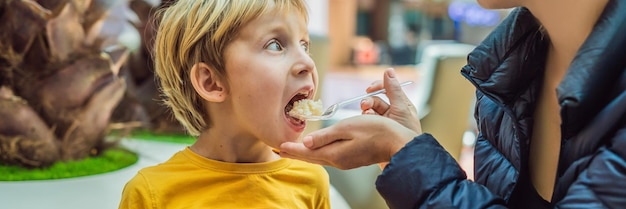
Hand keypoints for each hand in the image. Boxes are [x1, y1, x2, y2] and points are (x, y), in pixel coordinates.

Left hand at [279, 115, 416, 169]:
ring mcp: (346, 161)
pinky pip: (328, 156)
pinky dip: (317, 153)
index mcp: (335, 153)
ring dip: (305, 153)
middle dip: (294, 153)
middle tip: (278, 149)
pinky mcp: (352, 158)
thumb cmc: (376, 132)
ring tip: (293, 149)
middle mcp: (338, 160)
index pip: (307, 151)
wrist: (398, 144)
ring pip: (319, 157)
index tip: (277, 146)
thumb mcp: (348, 128)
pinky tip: (315, 149)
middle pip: (311, 156)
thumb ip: (326, 136)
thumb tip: (306, 142)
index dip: (292, 148)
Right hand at [361, 68, 421, 133]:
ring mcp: (384, 123)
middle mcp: (393, 113)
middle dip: (368, 102)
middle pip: (376, 101)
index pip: (387, 89)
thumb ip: (394, 90)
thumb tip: (389, 71)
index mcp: (401, 105)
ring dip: (366, 112)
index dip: (378, 87)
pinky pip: (367, 122)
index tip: (369, 89)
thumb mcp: (401, 108)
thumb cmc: (407, 133)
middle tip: (364, 106)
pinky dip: (365, 121)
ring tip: (365, 117)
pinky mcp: (377, 131)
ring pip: (370, 111)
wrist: (403, 156)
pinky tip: (365, 124)